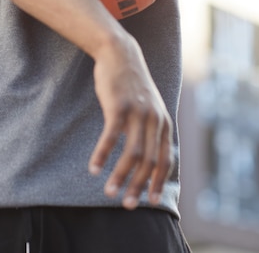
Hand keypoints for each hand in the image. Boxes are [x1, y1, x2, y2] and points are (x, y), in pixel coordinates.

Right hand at [89, 40, 173, 209]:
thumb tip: (149, 157)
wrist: (120, 54)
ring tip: (109, 192)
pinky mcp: (119, 106)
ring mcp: (137, 112)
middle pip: (149, 161)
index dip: (157, 183)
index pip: (165, 160)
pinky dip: (102, 155)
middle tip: (127, 206)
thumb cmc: (131, 85)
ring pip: (132, 153)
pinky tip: (94, 168)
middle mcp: (154, 119)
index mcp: (163, 122)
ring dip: (120, 176)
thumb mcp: (149, 106)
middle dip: (139, 186)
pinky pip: (111, 137)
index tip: (150, 202)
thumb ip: (152, 129)